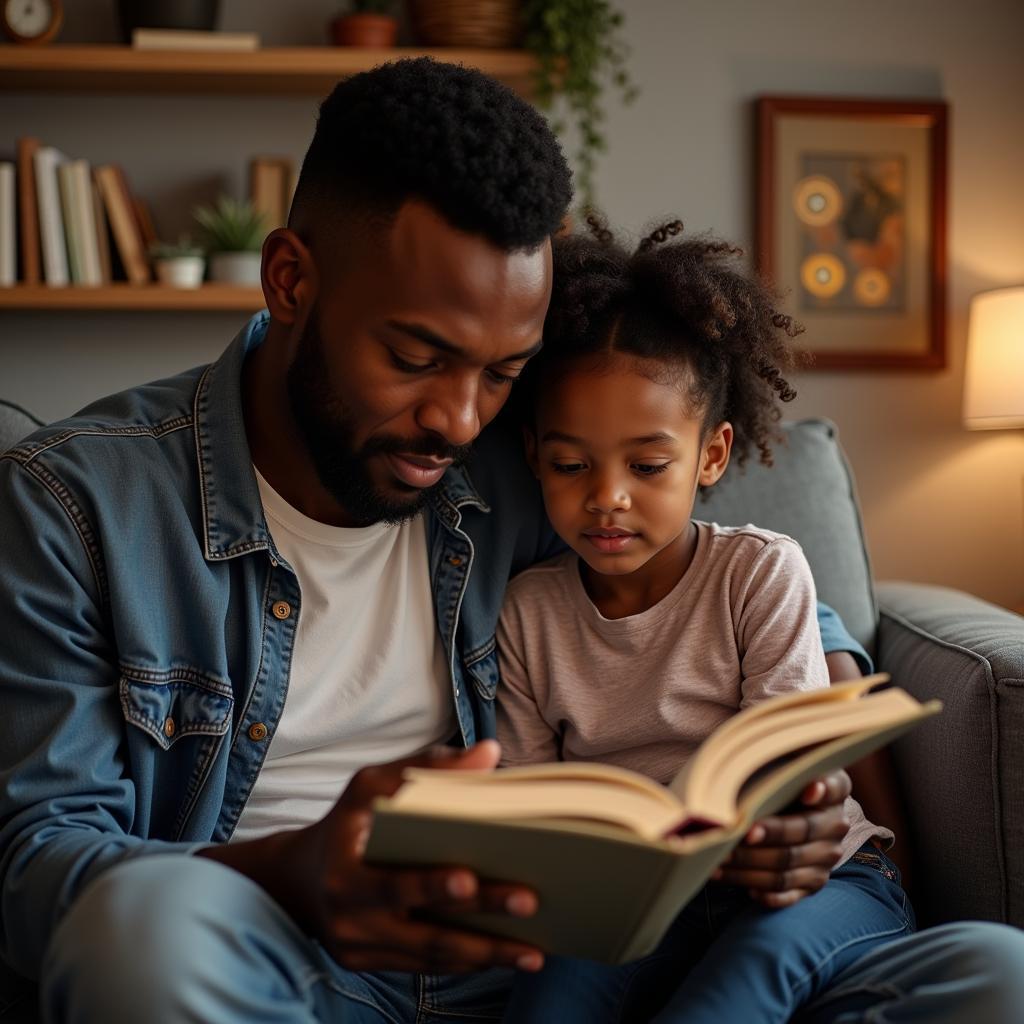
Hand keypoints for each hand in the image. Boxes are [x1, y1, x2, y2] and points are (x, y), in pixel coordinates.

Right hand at [202, 741, 544, 973]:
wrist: (298, 880)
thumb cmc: (346, 822)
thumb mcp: (370, 786)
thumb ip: (426, 769)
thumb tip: (489, 755)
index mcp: (345, 874)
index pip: (392, 883)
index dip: (430, 886)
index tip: (470, 880)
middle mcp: (351, 921)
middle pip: (423, 931)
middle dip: (480, 922)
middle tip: (528, 903)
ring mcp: (361, 951)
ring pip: (432, 958)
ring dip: (486, 955)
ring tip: (534, 951)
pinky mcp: (372, 966)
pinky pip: (426, 967)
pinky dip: (467, 962)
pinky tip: (505, 954)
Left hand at [711, 769, 850, 908]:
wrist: (787, 809)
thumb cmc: (775, 779)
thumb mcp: (782, 764)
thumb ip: (780, 763)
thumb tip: (775, 772)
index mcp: (834, 788)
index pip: (833, 787)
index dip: (821, 789)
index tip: (806, 791)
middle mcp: (837, 824)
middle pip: (802, 832)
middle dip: (767, 834)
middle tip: (735, 834)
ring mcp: (827, 856)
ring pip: (789, 866)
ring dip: (751, 867)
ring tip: (720, 861)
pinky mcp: (814, 882)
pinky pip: (790, 893)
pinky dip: (765, 893)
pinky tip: (742, 886)